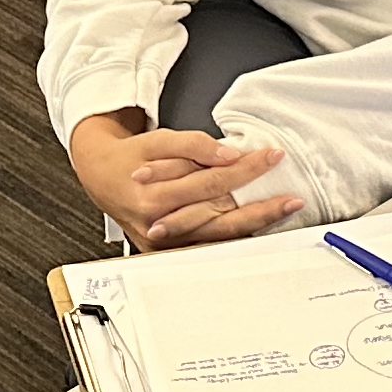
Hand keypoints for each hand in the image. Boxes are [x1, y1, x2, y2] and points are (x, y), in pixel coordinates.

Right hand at [70, 114, 300, 247]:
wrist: (100, 176)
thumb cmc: (130, 159)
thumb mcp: (157, 141)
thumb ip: (192, 146)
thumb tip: (227, 154)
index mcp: (154, 195)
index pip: (211, 181)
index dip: (244, 169)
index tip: (269, 158)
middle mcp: (161, 223)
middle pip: (220, 213)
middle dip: (260, 204)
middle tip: (291, 197)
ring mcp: (165, 242)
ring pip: (217, 235)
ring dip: (254, 224)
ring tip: (282, 211)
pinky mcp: (169, 250)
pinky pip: (207, 246)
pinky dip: (233, 238)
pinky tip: (257, 230)